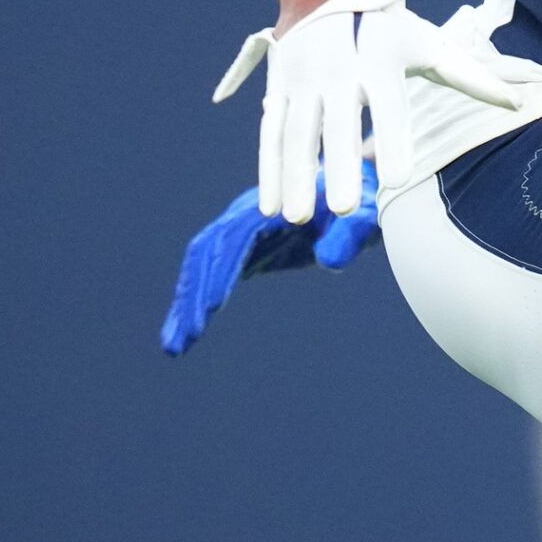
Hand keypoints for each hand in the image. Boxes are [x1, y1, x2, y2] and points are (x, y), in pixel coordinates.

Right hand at [159, 165, 382, 356]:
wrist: (362, 196)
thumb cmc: (367, 206)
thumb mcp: (366, 219)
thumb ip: (350, 237)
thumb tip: (329, 261)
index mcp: (276, 200)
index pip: (235, 237)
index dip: (220, 273)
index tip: (208, 310)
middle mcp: (252, 211)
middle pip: (209, 251)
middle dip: (194, 295)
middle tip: (183, 340)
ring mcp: (246, 228)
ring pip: (204, 262)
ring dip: (187, 302)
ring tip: (175, 345)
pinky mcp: (248, 246)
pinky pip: (216, 271)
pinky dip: (200, 299)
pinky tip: (188, 332)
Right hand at [213, 0, 516, 223]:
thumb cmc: (391, 31)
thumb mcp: (430, 45)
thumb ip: (470, 77)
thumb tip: (518, 103)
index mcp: (380, 59)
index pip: (388, 105)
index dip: (392, 140)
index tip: (397, 178)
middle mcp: (337, 68)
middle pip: (337, 123)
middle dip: (337, 165)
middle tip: (345, 208)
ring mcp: (301, 78)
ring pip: (297, 132)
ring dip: (295, 176)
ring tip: (298, 218)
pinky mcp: (277, 89)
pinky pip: (271, 132)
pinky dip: (269, 169)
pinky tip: (272, 207)